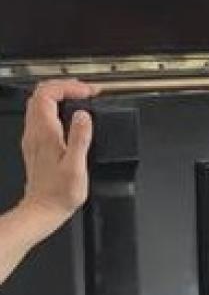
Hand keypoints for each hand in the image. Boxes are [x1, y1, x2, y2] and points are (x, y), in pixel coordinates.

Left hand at [18, 79, 96, 236]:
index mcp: (45, 133)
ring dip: (60, 94)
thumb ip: (80, 137)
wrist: (43, 209)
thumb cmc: (59, 193)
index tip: (88, 93)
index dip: (69, 87)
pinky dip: (56, 107)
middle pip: (40, 93)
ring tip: (81, 98)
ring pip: (39, 103)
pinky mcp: (36, 144)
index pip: (48, 94)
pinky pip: (41, 115)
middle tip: (86, 91)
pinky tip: (71, 115)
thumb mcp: (76, 166)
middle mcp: (35, 132)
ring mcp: (33, 137)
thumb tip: (84, 116)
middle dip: (65, 86)